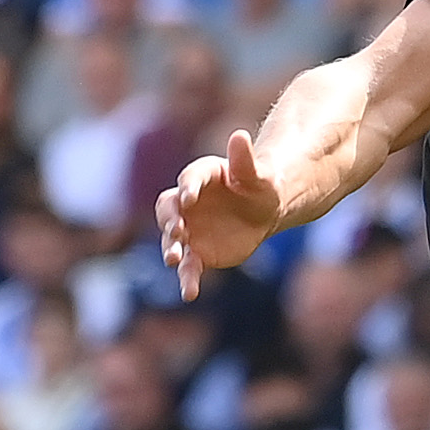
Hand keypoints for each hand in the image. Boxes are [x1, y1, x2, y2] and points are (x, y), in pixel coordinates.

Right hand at [155, 132, 281, 298]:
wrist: (261, 212)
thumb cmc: (259, 186)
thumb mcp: (257, 175)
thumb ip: (245, 159)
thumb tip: (239, 135)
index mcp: (200, 177)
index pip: (189, 181)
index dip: (188, 188)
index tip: (189, 198)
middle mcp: (185, 204)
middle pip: (169, 211)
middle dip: (170, 220)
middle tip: (178, 231)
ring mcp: (188, 229)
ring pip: (172, 240)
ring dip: (170, 249)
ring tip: (173, 259)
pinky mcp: (196, 252)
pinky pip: (188, 266)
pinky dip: (187, 279)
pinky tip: (189, 294)